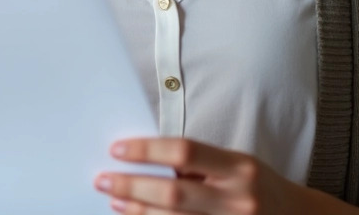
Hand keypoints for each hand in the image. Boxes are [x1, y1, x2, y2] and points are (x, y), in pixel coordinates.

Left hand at [95, 137, 296, 213]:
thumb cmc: (256, 185)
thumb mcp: (235, 165)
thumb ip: (198, 164)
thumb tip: (146, 161)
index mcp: (239, 167)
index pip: (185, 151)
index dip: (148, 149)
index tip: (117, 149)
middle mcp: (238, 199)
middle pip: (174, 193)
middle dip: (132, 186)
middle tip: (102, 179)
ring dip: (137, 211)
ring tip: (114, 200)